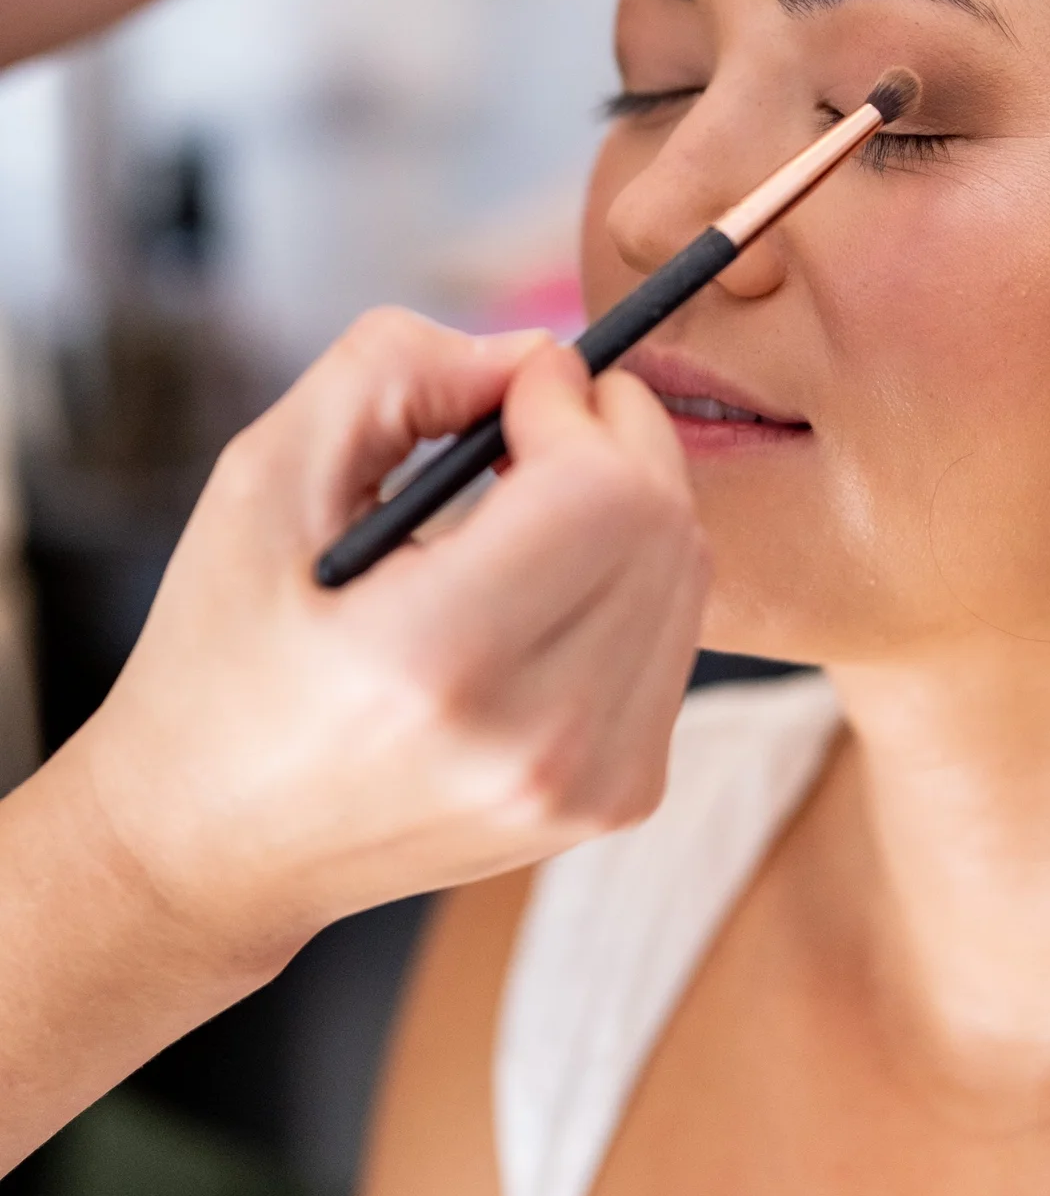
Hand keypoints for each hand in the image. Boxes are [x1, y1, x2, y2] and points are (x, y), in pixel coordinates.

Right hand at [66, 311, 708, 977]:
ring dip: (625, 502)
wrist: (216, 843)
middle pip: (661, 523)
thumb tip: (532, 352)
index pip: (598, 490)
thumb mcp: (263, 479)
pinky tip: (543, 580)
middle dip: (609, 435)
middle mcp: (532, 743)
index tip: (514, 384)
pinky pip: (675, 634)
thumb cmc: (223, 656)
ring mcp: (588, 785)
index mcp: (432, 665)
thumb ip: (394, 372)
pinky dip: (629, 577)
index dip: (569, 403)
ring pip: (687, 573)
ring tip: (525, 502)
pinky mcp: (618, 798)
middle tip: (530, 421)